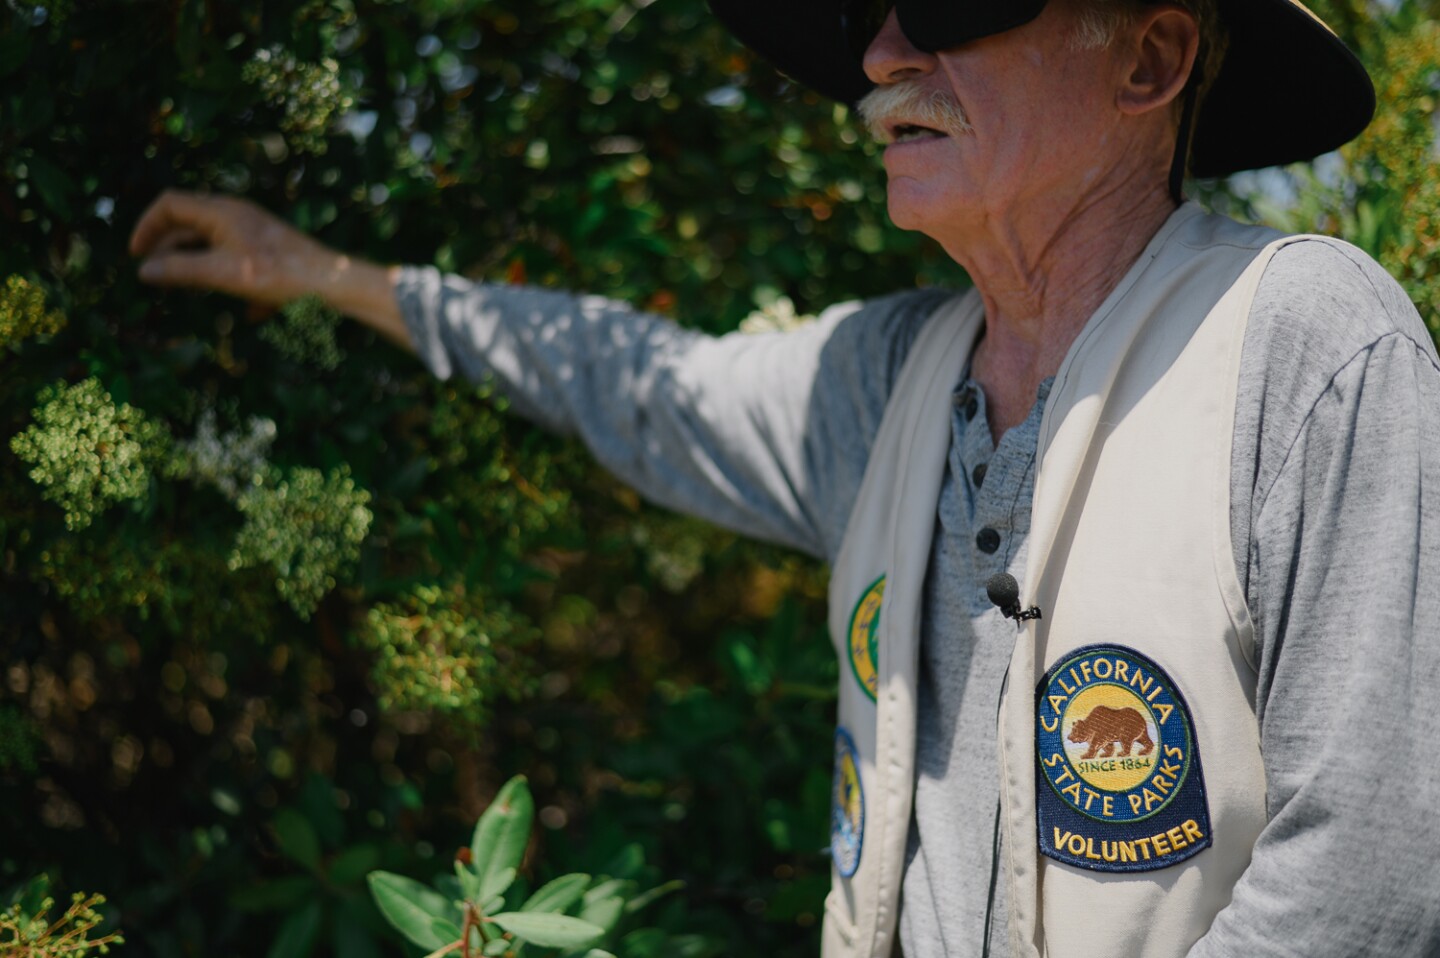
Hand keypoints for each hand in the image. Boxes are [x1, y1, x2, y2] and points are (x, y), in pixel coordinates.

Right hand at [129, 190, 332, 305]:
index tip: (136, 255)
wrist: (330, 280)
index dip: (147, 226)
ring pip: (208, 237)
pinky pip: (230, 251)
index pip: (170, 204)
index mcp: (221, 210)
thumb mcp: (223, 273)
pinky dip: (217, 267)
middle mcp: (235, 212)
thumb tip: (144, 271)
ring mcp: (252, 227)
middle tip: (151, 272)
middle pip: (187, 220)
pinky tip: (235, 306)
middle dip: (165, 244)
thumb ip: (181, 270)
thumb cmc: (278, 274)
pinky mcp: (266, 245)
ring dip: (189, 258)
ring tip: (179, 284)